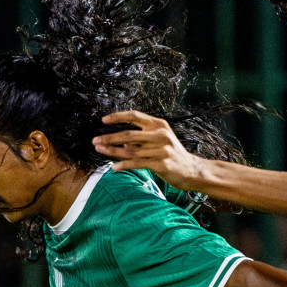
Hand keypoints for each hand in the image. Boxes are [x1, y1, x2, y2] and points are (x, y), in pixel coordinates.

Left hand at [91, 110, 206, 190]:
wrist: (191, 170)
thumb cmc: (172, 155)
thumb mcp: (159, 141)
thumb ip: (141, 139)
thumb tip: (120, 143)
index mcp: (159, 125)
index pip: (135, 116)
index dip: (118, 117)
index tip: (103, 120)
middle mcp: (160, 134)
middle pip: (129, 134)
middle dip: (109, 137)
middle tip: (95, 140)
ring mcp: (161, 149)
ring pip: (130, 151)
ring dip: (112, 151)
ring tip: (99, 150)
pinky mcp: (161, 164)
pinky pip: (137, 164)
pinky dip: (123, 165)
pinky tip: (114, 168)